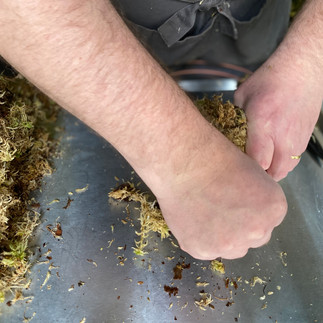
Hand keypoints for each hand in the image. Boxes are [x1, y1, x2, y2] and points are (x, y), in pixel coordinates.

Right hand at [155, 133, 286, 259]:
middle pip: (252, 239)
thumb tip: (249, 207)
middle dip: (239, 228)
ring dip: (221, 237)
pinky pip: (204, 249)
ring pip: (229, 248)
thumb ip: (258, 198)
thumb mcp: (252, 172)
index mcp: (274, 210)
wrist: (186, 163)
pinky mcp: (202, 250)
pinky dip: (198, 237)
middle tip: (219, 209)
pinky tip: (191, 217)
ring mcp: (230, 244)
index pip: (268, 222)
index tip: (235, 203)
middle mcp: (257, 232)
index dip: (250, 213)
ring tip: (203, 213)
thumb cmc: (216, 159)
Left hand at [234, 58, 321, 180]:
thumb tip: (229, 133)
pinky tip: (274, 155)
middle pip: (274, 172)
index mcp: (263, 122)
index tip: (238, 167)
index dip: (247, 170)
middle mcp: (282, 134)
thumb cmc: (271, 78)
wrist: (302, 68)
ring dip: (273, 171)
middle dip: (261, 176)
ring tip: (261, 166)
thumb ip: (235, 118)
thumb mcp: (243, 96)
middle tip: (249, 172)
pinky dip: (284, 163)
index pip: (257, 161)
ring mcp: (297, 137)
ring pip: (287, 168)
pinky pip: (295, 159)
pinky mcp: (306, 136)